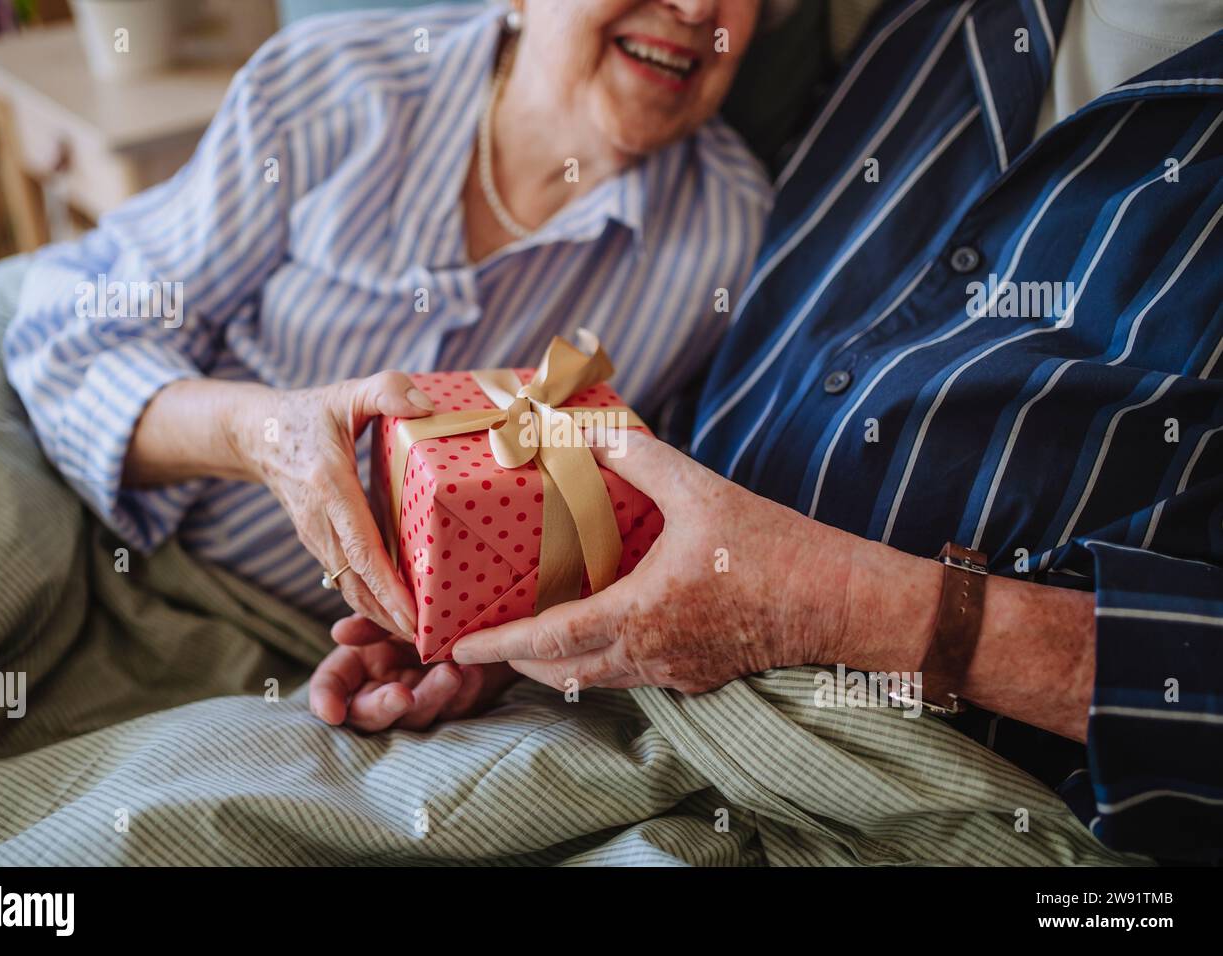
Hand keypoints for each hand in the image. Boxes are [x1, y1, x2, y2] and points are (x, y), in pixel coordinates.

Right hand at [229, 371, 435, 637]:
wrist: (255, 434)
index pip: (361, 545)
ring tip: (420, 638)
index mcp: (328, 485)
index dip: (387, 584)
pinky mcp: (317, 543)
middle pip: (357, 580)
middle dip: (391, 616)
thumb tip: (425, 406)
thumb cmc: (310, 413)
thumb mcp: (347, 393)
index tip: (414, 614)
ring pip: (350, 587)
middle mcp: (318, 520)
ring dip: (381, 616)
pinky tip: (397, 617)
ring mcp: (315, 536)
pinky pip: (345, 579)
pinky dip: (370, 602)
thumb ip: (386, 390)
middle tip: (429, 641)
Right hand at [309, 614, 518, 730]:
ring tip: (451, 673)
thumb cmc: (417, 608)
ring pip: (417, 717)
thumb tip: (340, 632)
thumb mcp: (392, 608)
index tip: (332, 714)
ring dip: (433, 697)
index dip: (325, 702)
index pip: (330, 687)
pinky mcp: (452, 706)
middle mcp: (382, 689)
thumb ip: (368, 621)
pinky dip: (465, 693)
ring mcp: (417, 702)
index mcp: (357, 665)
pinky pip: (457, 709)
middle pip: (370, 714)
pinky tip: (474, 673)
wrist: (464, 611)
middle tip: (402, 696)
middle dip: (384, 707)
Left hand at [451, 430, 895, 692]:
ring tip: (534, 637)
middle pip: (564, 674)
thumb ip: (638, 459)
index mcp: (641, 615)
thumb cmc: (776, 549)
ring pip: (598, 681)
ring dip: (559, 664)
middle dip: (519, 662)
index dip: (499, 646)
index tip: (458, 645)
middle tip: (489, 639)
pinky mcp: (700, 676)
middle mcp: (651, 655)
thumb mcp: (701, 491)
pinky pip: (635, 676)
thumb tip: (583, 430)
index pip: (550, 643)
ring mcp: (676, 673)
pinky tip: (606, 628)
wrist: (843, 603)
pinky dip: (603, 661)